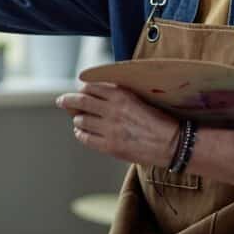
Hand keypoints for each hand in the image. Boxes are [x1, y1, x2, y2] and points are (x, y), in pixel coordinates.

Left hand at [57, 82, 179, 166]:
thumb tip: (100, 93)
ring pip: (80, 120)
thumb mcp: (140, 98)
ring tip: (80, 120)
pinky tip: (83, 132)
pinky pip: (85, 138)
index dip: (83, 88)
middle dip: (67, 100)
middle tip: (61, 101)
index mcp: (122, 95)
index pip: (91, 87)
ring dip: (78, 119)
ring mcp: (109, 129)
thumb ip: (120, 95)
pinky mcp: (109, 146)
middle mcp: (112, 110)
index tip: (80, 90)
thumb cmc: (160, 120)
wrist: (172, 143)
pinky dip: (81, 133)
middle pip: (80, 101)